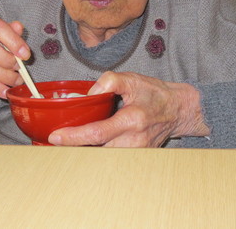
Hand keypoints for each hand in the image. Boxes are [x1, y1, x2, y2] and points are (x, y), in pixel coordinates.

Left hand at [48, 72, 209, 146]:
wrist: (179, 109)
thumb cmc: (155, 93)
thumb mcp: (133, 79)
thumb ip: (109, 81)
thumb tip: (89, 94)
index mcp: (132, 119)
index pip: (97, 133)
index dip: (74, 137)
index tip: (56, 137)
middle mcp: (134, 140)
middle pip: (96, 151)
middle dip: (75, 146)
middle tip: (58, 138)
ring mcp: (137, 152)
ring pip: (103, 157)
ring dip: (86, 150)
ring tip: (73, 140)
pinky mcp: (138, 157)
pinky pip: (113, 157)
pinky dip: (99, 151)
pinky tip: (91, 143)